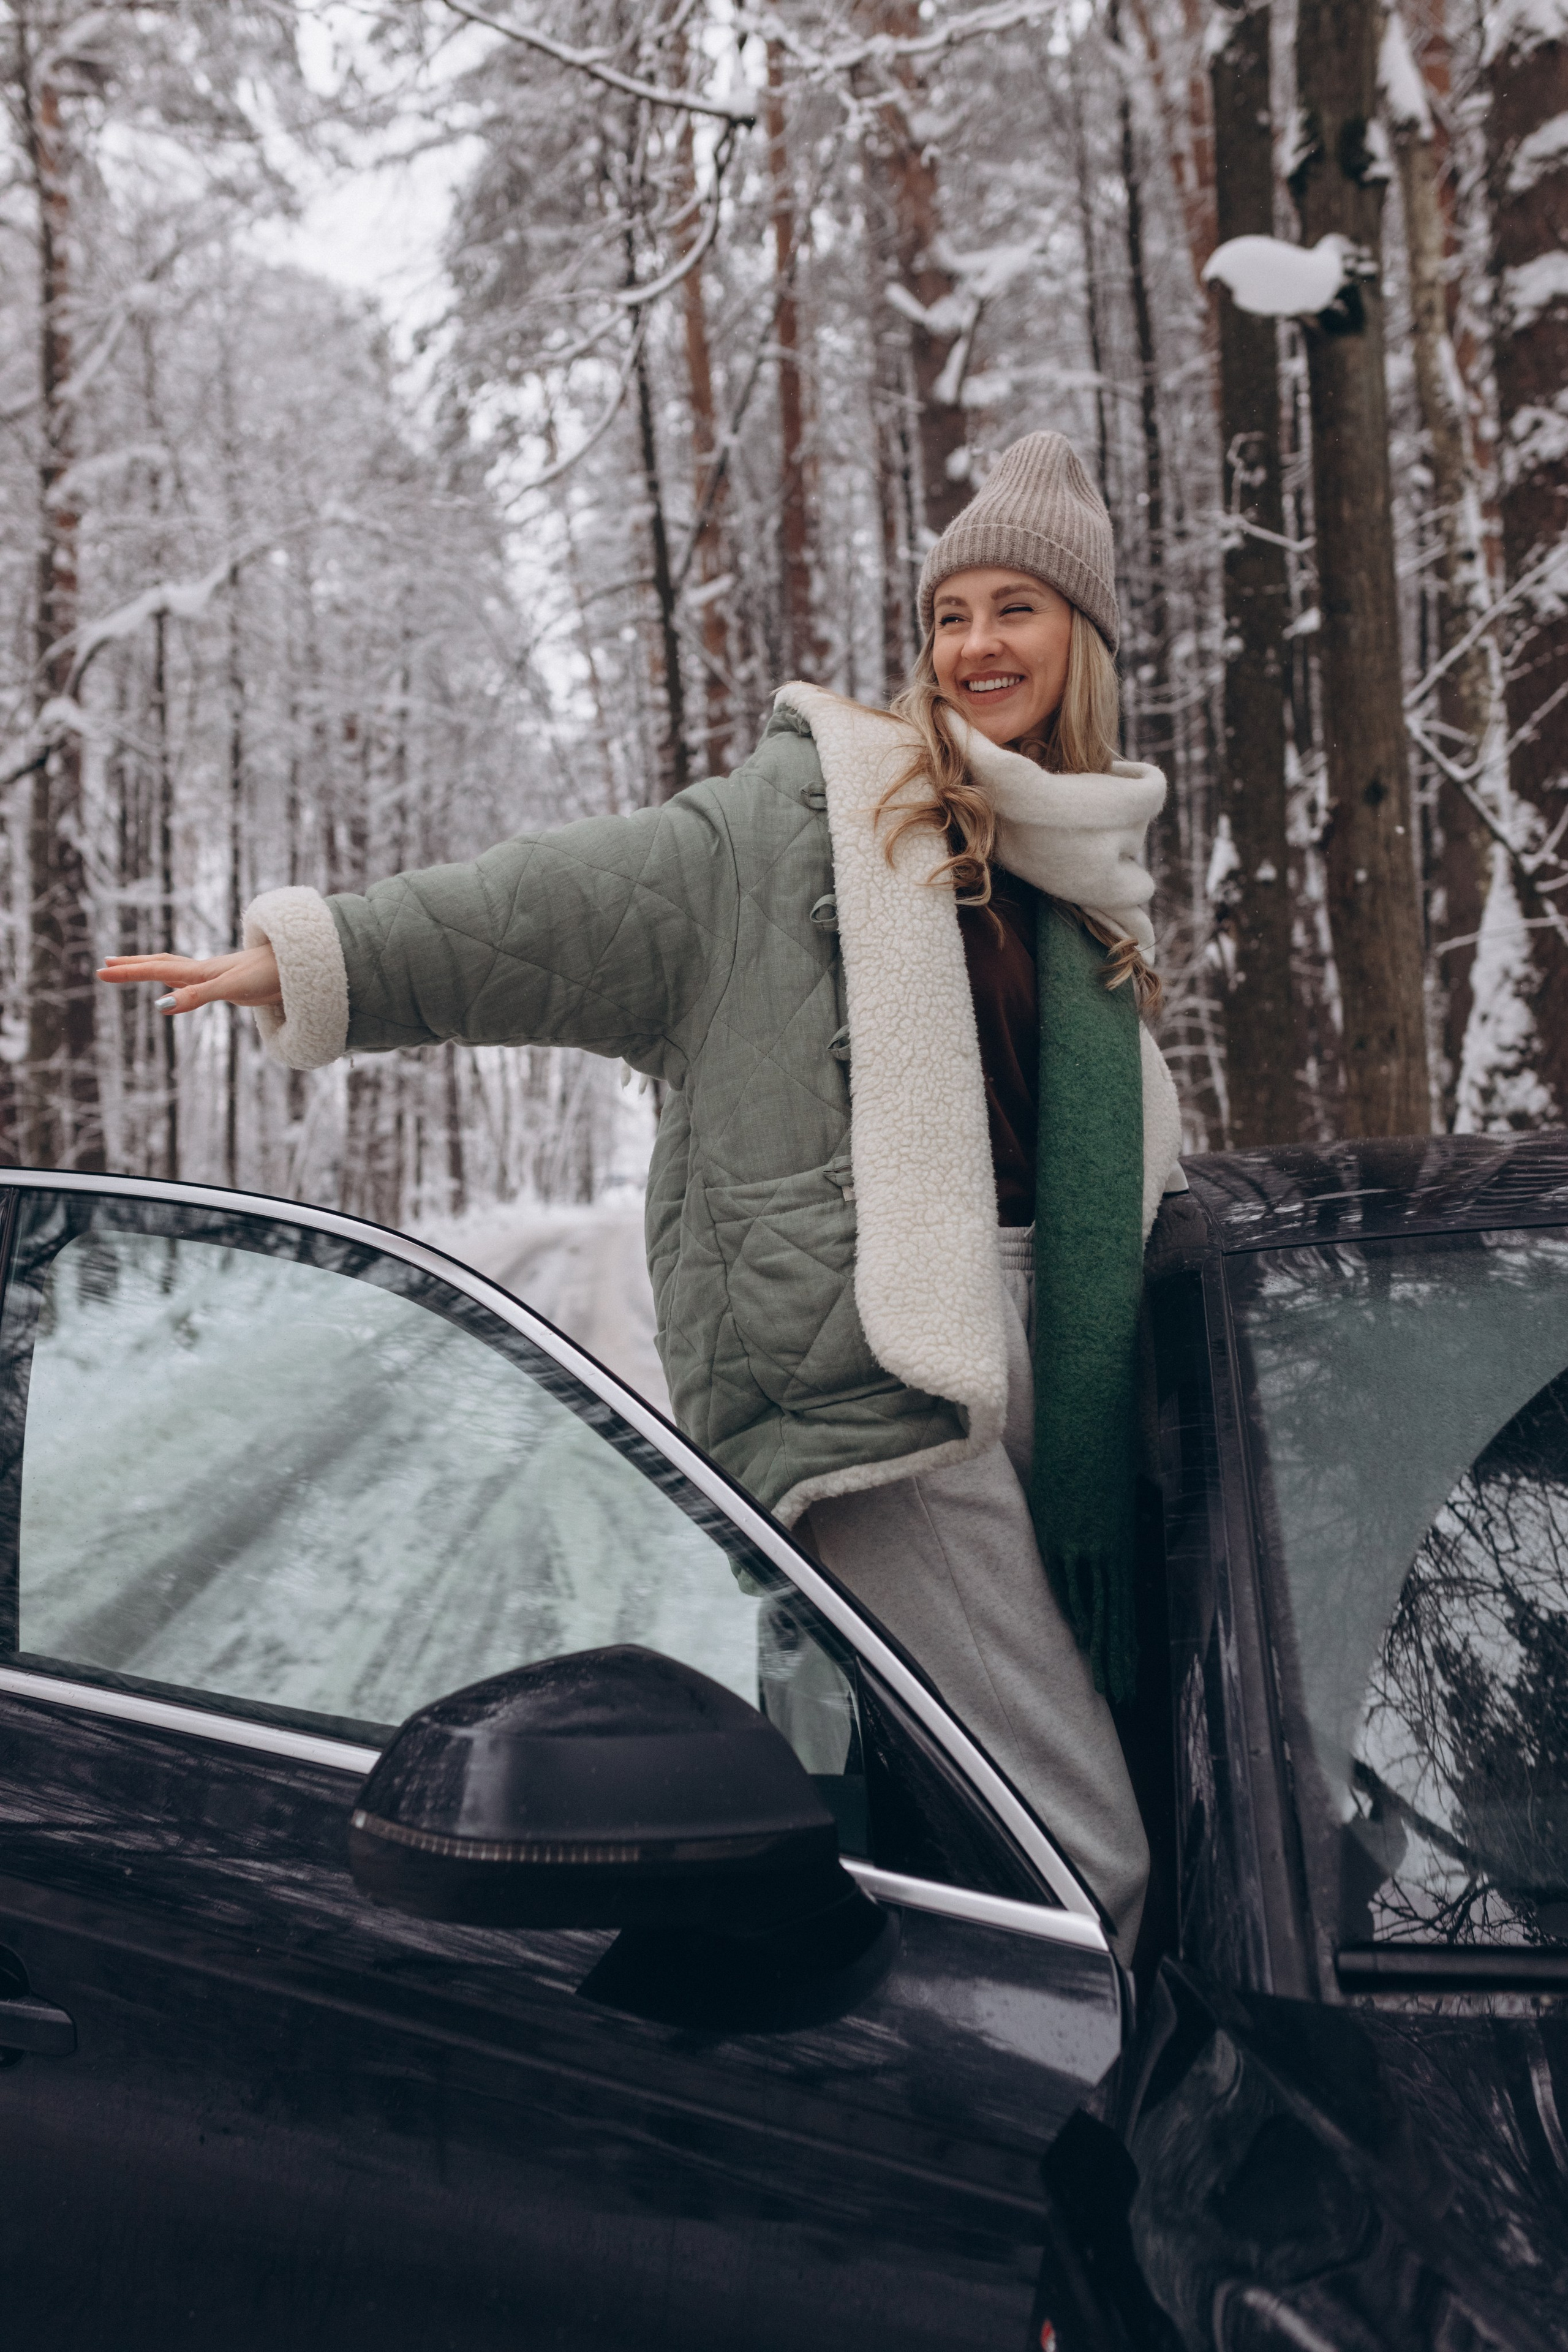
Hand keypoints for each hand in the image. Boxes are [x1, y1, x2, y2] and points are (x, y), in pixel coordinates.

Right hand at [97, 946, 281, 1015]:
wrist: (300, 968)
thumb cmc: (267, 974)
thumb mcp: (229, 987)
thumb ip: (196, 996)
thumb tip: (161, 1006)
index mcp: (200, 972)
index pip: (155, 970)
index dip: (128, 971)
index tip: (101, 972)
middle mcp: (205, 971)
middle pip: (161, 965)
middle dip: (132, 966)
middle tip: (105, 966)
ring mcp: (218, 977)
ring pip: (177, 970)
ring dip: (152, 969)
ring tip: (135, 969)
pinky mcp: (231, 985)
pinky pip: (195, 982)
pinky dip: (179, 983)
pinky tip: (182, 988)